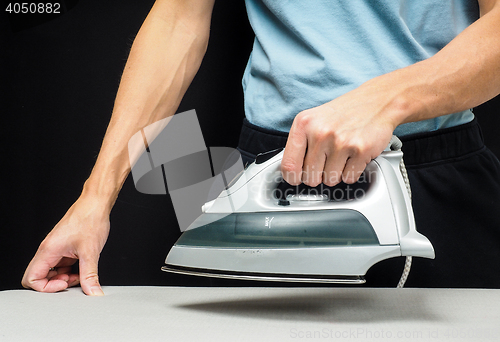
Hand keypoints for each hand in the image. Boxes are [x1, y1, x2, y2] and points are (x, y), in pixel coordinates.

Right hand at [21, 194, 110, 294]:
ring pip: (52, 271)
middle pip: (40, 277)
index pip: (31, 279)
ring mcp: (56, 248)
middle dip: (56, 283)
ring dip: (65, 277)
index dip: (47, 288)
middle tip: (75, 279)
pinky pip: (61, 264)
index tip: (65, 284)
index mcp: (48, 250)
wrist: (96, 203)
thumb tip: (93, 292)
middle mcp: (49, 249)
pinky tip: (84, 266)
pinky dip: (71, 269)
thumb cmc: (90, 219)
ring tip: (82, 272)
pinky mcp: (65, 247)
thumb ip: (90, 275)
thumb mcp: (91, 252)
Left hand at [281, 80, 400, 185]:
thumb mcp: (313, 120)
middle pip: (310, 177)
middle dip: (318, 175)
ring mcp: (340, 142)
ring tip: (341, 155)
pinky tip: (353, 156)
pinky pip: (348, 178)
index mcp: (303, 124)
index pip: (288, 165)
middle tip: (327, 161)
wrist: (376, 101)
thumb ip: (300, 144)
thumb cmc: (343, 113)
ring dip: (336, 173)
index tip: (296, 179)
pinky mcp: (360, 150)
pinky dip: (351, 172)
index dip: (292, 178)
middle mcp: (320, 132)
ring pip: (330, 180)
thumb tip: (291, 171)